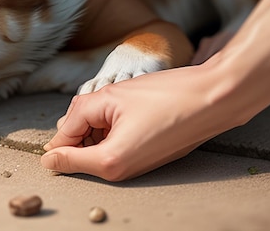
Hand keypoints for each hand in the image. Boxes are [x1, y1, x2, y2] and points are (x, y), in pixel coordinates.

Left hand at [41, 61, 239, 180]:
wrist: (213, 99)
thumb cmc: (167, 96)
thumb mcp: (111, 97)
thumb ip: (77, 116)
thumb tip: (57, 138)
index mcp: (109, 161)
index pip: (61, 156)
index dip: (58, 133)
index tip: (70, 115)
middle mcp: (121, 173)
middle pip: (79, 151)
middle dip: (81, 125)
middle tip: (106, 103)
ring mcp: (135, 169)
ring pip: (97, 147)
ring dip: (99, 125)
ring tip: (123, 104)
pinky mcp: (146, 160)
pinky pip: (116, 147)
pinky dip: (114, 129)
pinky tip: (131, 111)